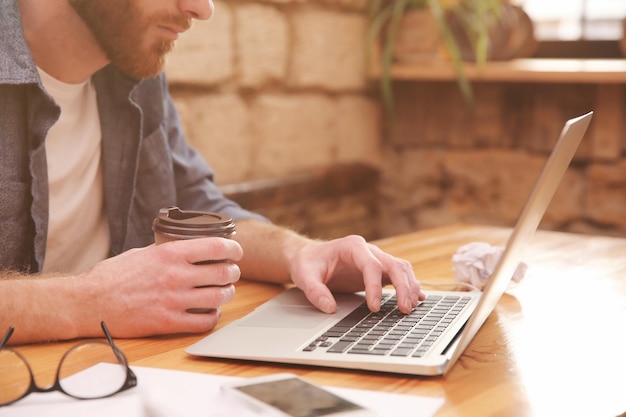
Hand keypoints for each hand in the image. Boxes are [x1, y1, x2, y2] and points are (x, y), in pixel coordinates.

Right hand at [82, 237, 242, 337]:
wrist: (89, 302)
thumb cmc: (112, 276)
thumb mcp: (142, 253)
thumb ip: (168, 253)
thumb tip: (188, 251)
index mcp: (170, 254)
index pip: (216, 248)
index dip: (233, 250)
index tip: (236, 252)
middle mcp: (175, 276)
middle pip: (223, 273)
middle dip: (233, 273)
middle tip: (232, 273)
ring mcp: (173, 300)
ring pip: (218, 298)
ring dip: (227, 294)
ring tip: (224, 292)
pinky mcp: (168, 322)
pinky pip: (203, 322)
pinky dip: (213, 317)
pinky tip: (210, 312)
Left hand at [287, 235, 424, 314]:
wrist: (309, 256)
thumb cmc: (308, 263)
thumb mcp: (304, 276)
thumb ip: (315, 291)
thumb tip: (330, 308)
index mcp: (352, 247)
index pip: (371, 265)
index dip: (375, 286)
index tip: (374, 307)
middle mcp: (368, 251)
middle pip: (393, 265)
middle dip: (402, 287)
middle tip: (404, 309)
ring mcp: (376, 259)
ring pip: (401, 269)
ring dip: (409, 287)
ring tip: (411, 307)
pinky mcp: (378, 270)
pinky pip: (399, 275)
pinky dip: (410, 286)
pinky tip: (418, 299)